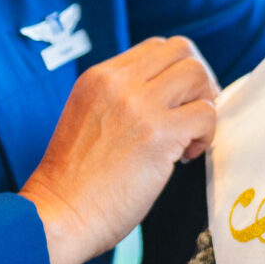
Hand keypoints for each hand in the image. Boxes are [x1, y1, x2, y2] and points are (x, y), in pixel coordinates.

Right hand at [19, 36, 218, 263]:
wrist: (58, 216)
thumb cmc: (74, 182)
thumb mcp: (88, 118)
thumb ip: (120, 99)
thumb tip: (168, 97)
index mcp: (99, 77)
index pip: (155, 47)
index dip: (176, 72)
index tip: (177, 102)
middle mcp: (118, 83)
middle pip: (182, 50)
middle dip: (198, 80)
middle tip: (193, 114)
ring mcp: (139, 106)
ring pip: (198, 74)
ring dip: (205, 104)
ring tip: (189, 137)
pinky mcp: (159, 134)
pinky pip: (207, 113)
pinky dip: (206, 135)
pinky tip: (184, 158)